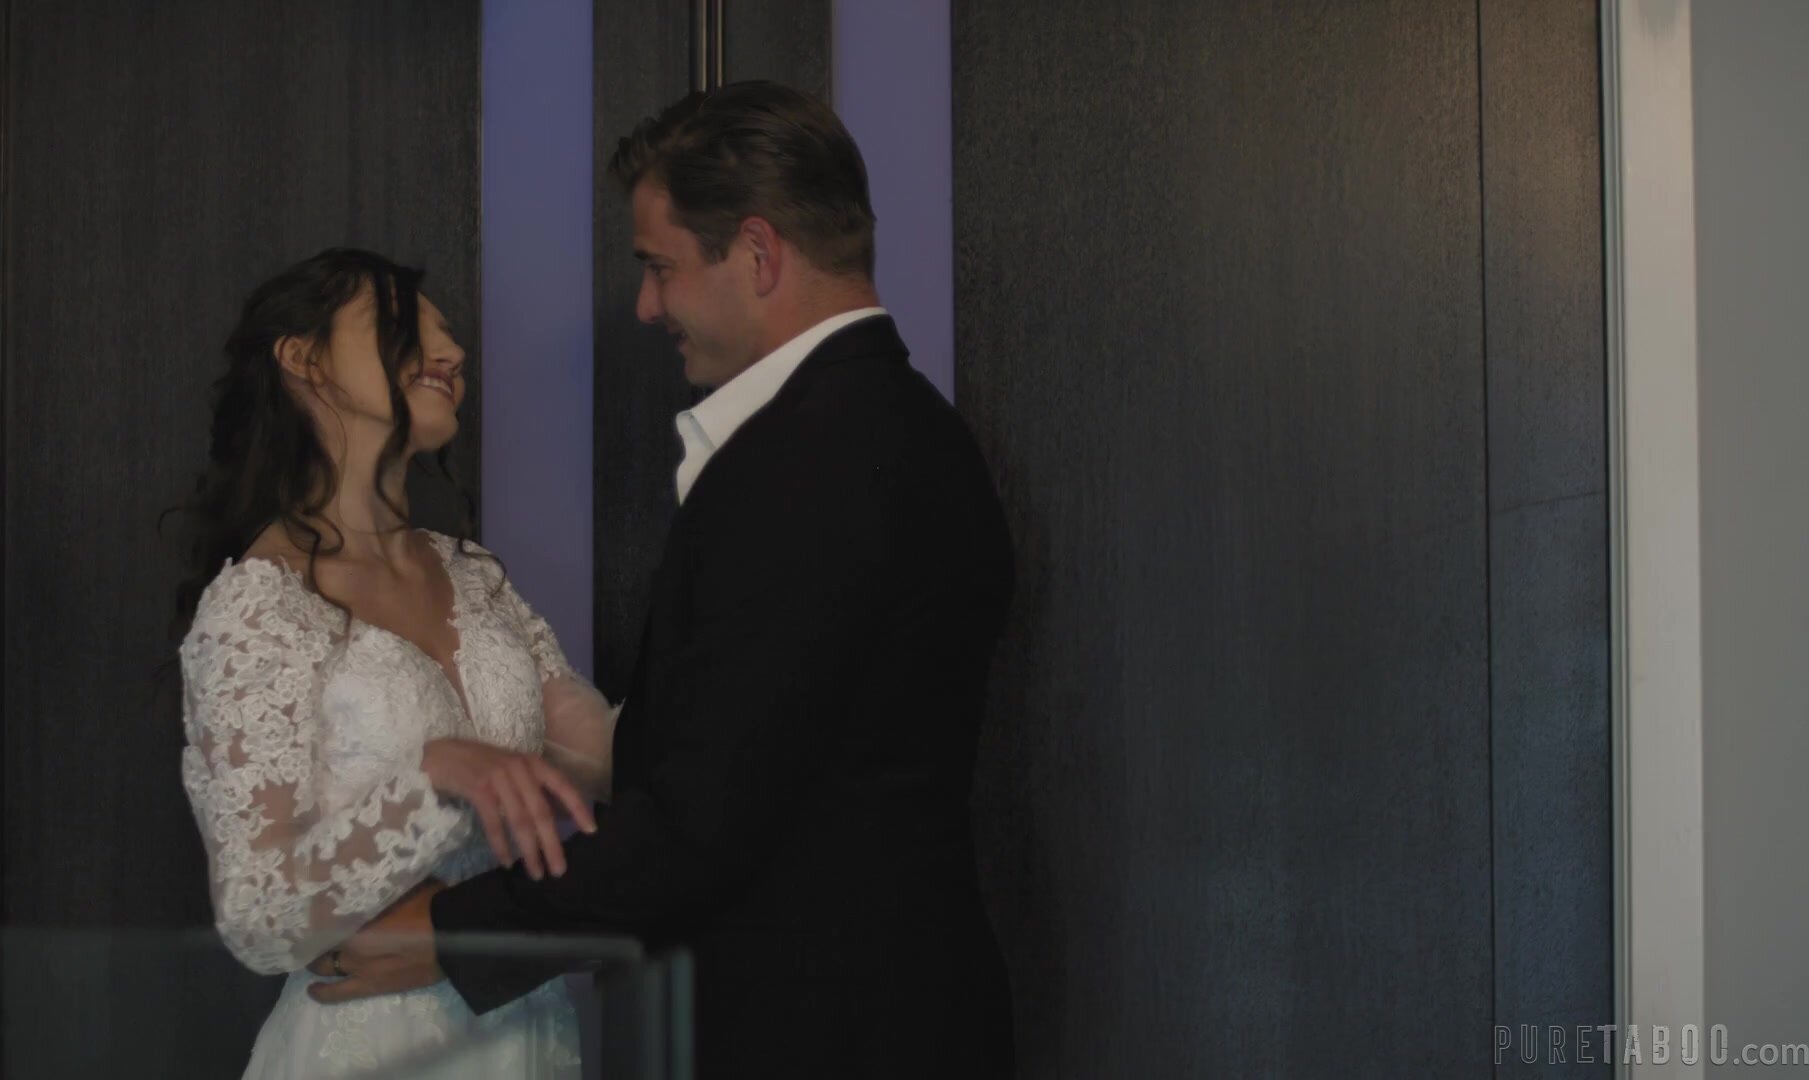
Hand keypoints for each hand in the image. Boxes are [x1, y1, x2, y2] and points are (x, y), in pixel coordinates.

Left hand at [307, 881, 445, 1003]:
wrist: (454, 935)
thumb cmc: (430, 903)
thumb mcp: (402, 884)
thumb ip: (380, 887)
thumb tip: (372, 878)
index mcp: (355, 916)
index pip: (321, 916)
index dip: (313, 914)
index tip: (309, 908)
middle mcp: (348, 943)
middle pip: (320, 943)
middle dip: (314, 939)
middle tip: (311, 934)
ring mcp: (357, 968)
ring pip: (324, 968)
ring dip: (316, 965)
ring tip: (310, 963)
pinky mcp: (370, 986)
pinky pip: (338, 993)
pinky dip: (323, 992)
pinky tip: (313, 990)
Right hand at [421, 738, 595, 879]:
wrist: (442, 755)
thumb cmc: (482, 766)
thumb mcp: (514, 771)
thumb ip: (535, 791)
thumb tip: (561, 819)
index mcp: (533, 763)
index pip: (563, 786)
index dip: (578, 808)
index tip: (591, 831)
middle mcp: (519, 768)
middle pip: (541, 811)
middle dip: (552, 843)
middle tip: (559, 869)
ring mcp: (498, 777)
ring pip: (520, 820)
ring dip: (529, 850)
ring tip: (536, 872)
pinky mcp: (478, 789)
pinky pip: (494, 822)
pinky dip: (501, 845)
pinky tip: (507, 862)